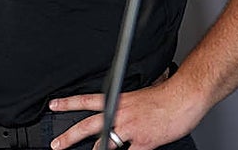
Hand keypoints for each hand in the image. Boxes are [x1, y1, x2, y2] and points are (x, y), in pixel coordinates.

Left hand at [48, 78, 203, 149]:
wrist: (184, 97)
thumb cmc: (167, 95)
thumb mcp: (141, 95)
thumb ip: (128, 104)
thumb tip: (123, 108)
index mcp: (119, 99)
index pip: (88, 100)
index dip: (69, 103)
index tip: (54, 105)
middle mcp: (121, 113)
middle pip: (89, 125)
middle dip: (70, 136)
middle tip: (56, 144)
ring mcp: (131, 129)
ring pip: (105, 144)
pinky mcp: (143, 142)